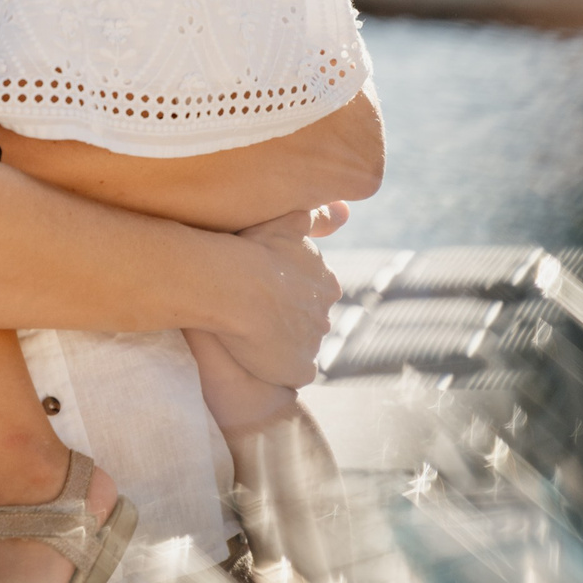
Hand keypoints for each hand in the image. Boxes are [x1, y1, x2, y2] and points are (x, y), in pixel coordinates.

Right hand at [211, 210, 342, 389]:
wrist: (235, 288)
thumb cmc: (252, 248)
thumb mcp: (286, 221)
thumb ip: (316, 215)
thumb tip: (346, 210)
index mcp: (325, 282)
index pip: (310, 291)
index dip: (285, 289)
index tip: (262, 285)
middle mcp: (326, 314)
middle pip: (306, 320)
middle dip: (286, 318)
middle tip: (253, 311)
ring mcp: (314, 344)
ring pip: (297, 346)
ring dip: (278, 343)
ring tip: (247, 335)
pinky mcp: (300, 370)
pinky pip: (291, 372)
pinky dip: (276, 368)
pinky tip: (254, 358)